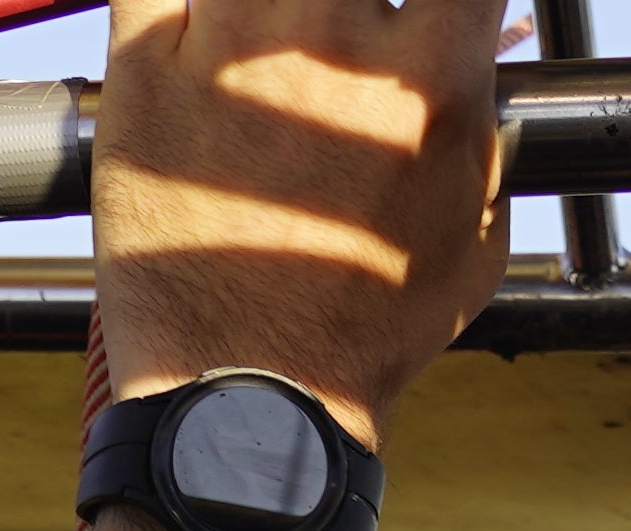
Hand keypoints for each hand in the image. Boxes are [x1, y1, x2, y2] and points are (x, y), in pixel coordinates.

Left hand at [88, 0, 511, 454]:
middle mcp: (330, 44)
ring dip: (272, 2)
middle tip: (340, 35)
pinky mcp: (145, 64)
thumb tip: (483, 83)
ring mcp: (230, 45)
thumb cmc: (364, 332)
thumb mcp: (474, 241)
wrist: (251, 391)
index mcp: (428, 81)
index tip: (430, 12)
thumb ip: (485, 139)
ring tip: (275, 39)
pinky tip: (198, 20)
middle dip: (349, 6)